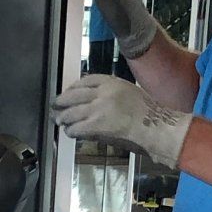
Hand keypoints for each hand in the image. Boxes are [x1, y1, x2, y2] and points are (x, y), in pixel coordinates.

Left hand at [53, 73, 188, 173]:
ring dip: (63, 117)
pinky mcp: (96, 124)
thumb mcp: (129, 93)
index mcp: (112, 82)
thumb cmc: (148, 115)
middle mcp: (102, 92)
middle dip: (62, 101)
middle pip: (74, 95)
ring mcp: (98, 108)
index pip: (86, 80)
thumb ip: (111, 95)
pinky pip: (77, 127)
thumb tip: (93, 102)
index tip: (68, 92)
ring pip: (72, 112)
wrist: (155, 127)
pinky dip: (71, 130)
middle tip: (56, 105)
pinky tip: (70, 132)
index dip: (73, 87)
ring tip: (59, 120)